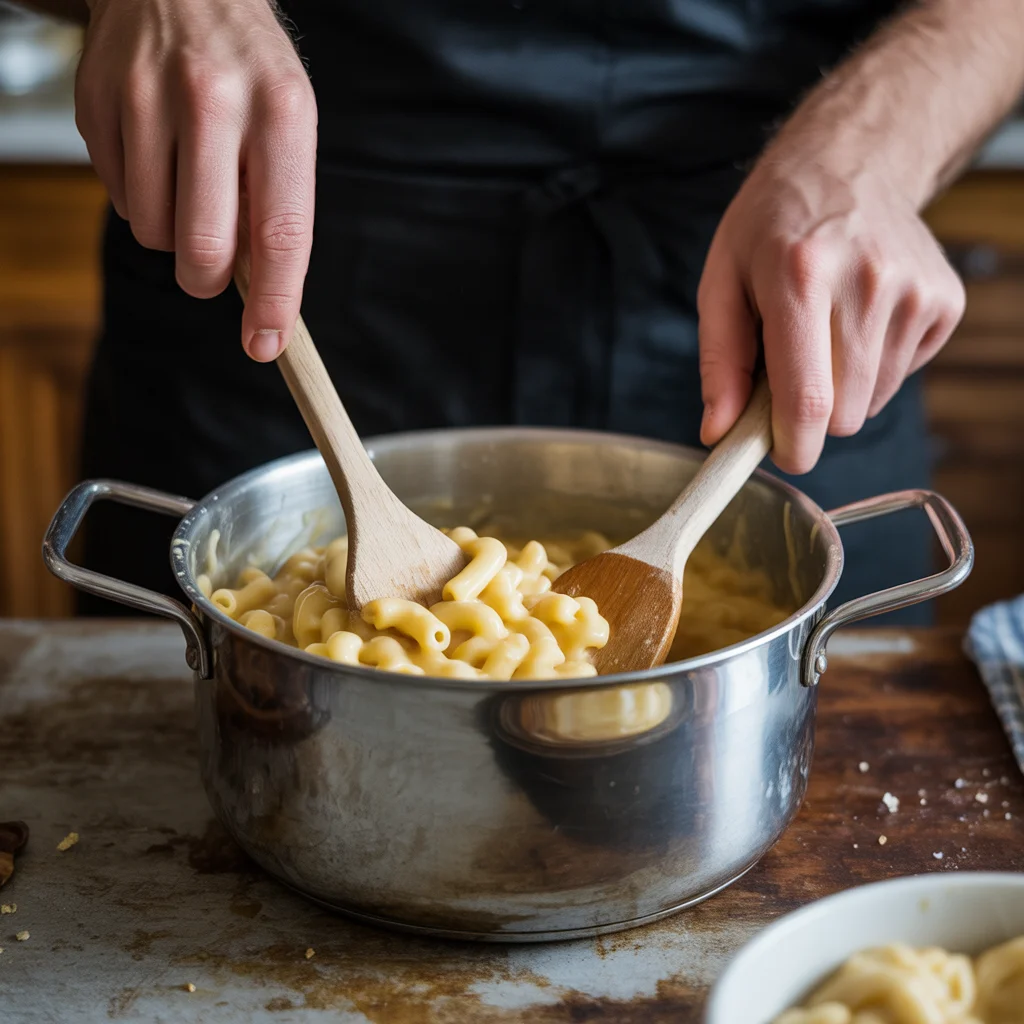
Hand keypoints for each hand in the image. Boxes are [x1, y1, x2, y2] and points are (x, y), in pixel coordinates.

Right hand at [75, 0, 316, 360]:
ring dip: (172, 236)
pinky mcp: (97, 102)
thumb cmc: (247, 64)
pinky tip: (157, 157)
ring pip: (153, 231)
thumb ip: (278, 201)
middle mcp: (214, 100)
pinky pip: (117, 198)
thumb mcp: (289, 120)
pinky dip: (140, 200)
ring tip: (188, 187)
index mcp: (281, 111)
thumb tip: (264, 290)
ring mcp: (146, 98)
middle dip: (208, 279)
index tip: (267, 345)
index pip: (282, 233)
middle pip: (205, 247)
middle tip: (212, 269)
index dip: (276, 302)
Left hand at [696, 157, 964, 473]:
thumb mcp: (722, 281)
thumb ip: (719, 362)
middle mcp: (866, 283)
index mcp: (800, 278)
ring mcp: (914, 292)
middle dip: (810, 411)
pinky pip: (900, 377)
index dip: (792, 447)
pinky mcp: (945, 301)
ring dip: (842, 388)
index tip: (781, 453)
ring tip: (824, 331)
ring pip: (872, 403)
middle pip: (843, 415)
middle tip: (790, 366)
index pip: (806, 400)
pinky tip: (858, 319)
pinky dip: (873, 366)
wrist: (851, 162)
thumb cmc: (773, 226)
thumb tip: (719, 432)